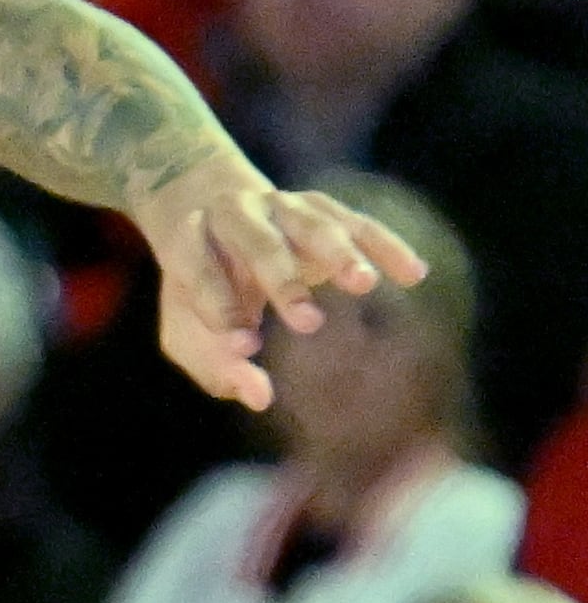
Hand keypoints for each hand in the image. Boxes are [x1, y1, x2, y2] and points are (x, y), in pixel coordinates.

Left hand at [133, 154, 427, 410]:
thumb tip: (259, 397)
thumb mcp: (188, 330)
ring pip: (313, 224)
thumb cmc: (199, 288)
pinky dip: (385, 246)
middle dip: (282, 281)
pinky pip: (358, 224)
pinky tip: (414, 274)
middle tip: (308, 322)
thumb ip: (215, 365)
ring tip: (365, 285)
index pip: (200, 272)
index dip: (220, 309)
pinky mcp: (321, 206)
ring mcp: (281, 205)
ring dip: (339, 253)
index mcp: (189, 240)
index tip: (246, 348)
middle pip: (257, 242)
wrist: (210, 210)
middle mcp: (235, 213)